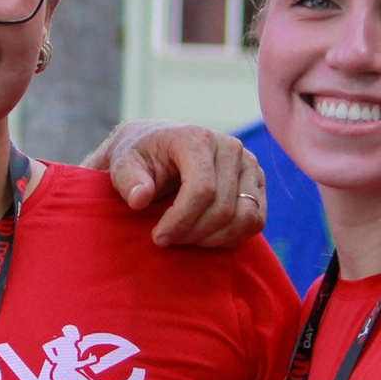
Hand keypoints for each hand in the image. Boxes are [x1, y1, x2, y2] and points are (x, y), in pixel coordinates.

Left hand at [85, 122, 265, 247]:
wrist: (160, 145)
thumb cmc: (141, 156)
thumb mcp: (123, 163)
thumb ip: (128, 180)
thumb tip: (140, 199)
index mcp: (197, 138)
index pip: (202, 189)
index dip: (181, 220)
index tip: (158, 237)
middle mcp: (230, 147)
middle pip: (223, 208)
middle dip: (193, 233)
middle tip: (168, 241)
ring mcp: (249, 164)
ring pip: (245, 217)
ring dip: (213, 239)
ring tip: (186, 238)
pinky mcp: (257, 182)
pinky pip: (256, 221)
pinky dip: (231, 236)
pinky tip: (204, 236)